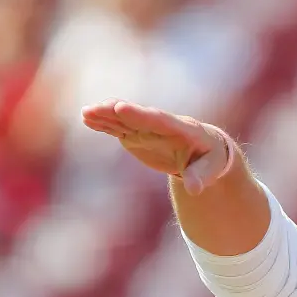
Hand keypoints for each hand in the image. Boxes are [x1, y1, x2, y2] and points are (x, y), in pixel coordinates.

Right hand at [81, 100, 234, 193]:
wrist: (203, 150)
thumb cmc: (209, 160)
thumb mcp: (210, 169)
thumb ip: (200, 177)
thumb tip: (194, 189)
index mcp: (183, 130)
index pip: (159, 120)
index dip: (140, 114)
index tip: (122, 107)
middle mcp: (162, 125)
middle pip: (138, 116)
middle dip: (119, 112)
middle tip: (99, 108)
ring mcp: (147, 128)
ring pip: (124, 119)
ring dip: (105, 115)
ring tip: (86, 113)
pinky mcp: (137, 134)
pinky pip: (119, 127)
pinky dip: (104, 123)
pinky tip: (87, 118)